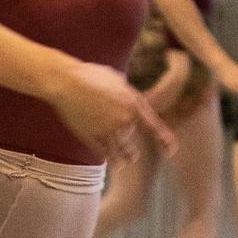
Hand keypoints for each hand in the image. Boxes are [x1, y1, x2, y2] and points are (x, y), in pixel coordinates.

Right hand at [47, 59, 177, 162]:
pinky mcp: (92, 138)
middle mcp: (124, 119)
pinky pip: (105, 155)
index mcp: (133, 103)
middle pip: (131, 137)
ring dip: (125, 158)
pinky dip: (109, 159)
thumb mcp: (115, 78)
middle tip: (121, 136)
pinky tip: (111, 162)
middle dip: (126, 137)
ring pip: (121, 153)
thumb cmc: (89, 75)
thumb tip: (125, 92)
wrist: (66, 82)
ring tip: (126, 162)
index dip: (164, 141)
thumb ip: (125, 91)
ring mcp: (108, 130)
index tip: (171, 152)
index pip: (154, 126)